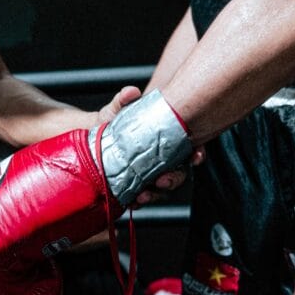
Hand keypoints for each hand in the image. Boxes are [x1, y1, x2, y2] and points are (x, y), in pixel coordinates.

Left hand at [97, 88, 206, 206]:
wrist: (96, 134)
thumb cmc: (115, 119)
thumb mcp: (119, 107)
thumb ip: (124, 99)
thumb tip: (131, 92)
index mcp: (169, 140)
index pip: (192, 149)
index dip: (198, 154)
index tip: (196, 157)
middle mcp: (165, 159)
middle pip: (178, 173)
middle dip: (173, 179)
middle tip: (162, 180)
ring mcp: (152, 173)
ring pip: (162, 188)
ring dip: (155, 194)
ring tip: (143, 195)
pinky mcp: (137, 184)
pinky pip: (143, 196)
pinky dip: (139, 201)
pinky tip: (133, 201)